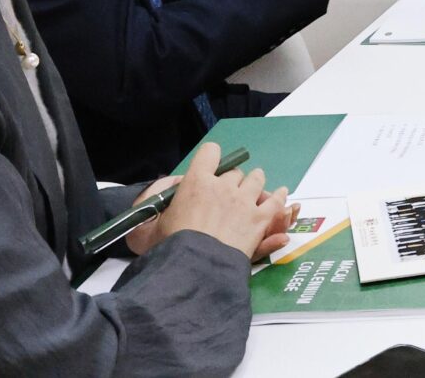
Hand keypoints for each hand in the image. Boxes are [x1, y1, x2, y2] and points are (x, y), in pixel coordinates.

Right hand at [142, 143, 293, 261]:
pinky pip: (275, 200)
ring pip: (257, 179)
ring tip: (251, 195)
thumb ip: (154, 203)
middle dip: (231, 181)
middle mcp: (223, 186)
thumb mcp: (145, 227)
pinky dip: (278, 197)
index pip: (210, 152)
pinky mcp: (260, 219)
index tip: (209, 170)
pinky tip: (279, 198)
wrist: (193, 272)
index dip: (210, 160)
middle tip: (227, 197)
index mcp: (196, 183)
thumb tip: (173, 187)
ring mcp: (244, 201)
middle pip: (235, 172)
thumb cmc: (167, 250)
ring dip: (254, 185)